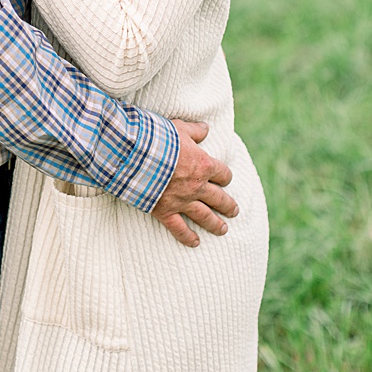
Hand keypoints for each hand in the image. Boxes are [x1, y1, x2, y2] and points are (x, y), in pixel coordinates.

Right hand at [150, 119, 238, 246]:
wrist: (136, 156)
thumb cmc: (159, 138)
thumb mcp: (180, 128)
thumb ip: (195, 130)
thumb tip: (206, 128)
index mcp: (204, 165)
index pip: (223, 174)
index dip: (225, 177)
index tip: (225, 180)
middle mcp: (197, 185)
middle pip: (218, 198)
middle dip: (228, 205)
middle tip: (234, 212)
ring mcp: (182, 200)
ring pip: (204, 216)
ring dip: (215, 224)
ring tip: (223, 229)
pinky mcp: (165, 211)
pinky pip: (179, 228)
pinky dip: (187, 237)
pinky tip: (195, 243)